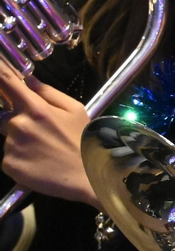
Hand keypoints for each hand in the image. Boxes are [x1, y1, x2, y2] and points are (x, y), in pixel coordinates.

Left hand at [0, 63, 98, 206]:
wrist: (89, 178)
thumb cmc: (85, 141)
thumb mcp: (76, 110)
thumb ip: (49, 93)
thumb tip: (29, 79)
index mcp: (35, 108)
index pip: (6, 82)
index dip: (0, 73)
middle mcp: (18, 124)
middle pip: (4, 116)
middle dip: (17, 121)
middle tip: (42, 134)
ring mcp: (11, 145)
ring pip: (7, 138)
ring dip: (19, 141)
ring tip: (43, 151)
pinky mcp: (8, 164)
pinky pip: (7, 157)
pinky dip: (19, 159)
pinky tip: (38, 163)